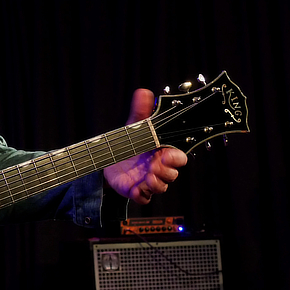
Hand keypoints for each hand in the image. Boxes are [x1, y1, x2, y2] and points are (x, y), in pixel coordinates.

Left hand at [104, 89, 187, 203]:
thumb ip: (141, 111)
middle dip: (167, 171)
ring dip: (157, 183)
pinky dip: (142, 195)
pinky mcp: (136, 191)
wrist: (110, 158)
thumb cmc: (130, 142)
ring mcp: (148, 180)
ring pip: (161, 187)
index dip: (176, 158)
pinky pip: (144, 198)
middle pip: (172, 174)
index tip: (168, 153)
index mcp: (162, 152)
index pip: (179, 157)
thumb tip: (144, 92)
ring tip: (149, 177)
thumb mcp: (134, 126)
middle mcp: (159, 168)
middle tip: (156, 165)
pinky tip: (137, 189)